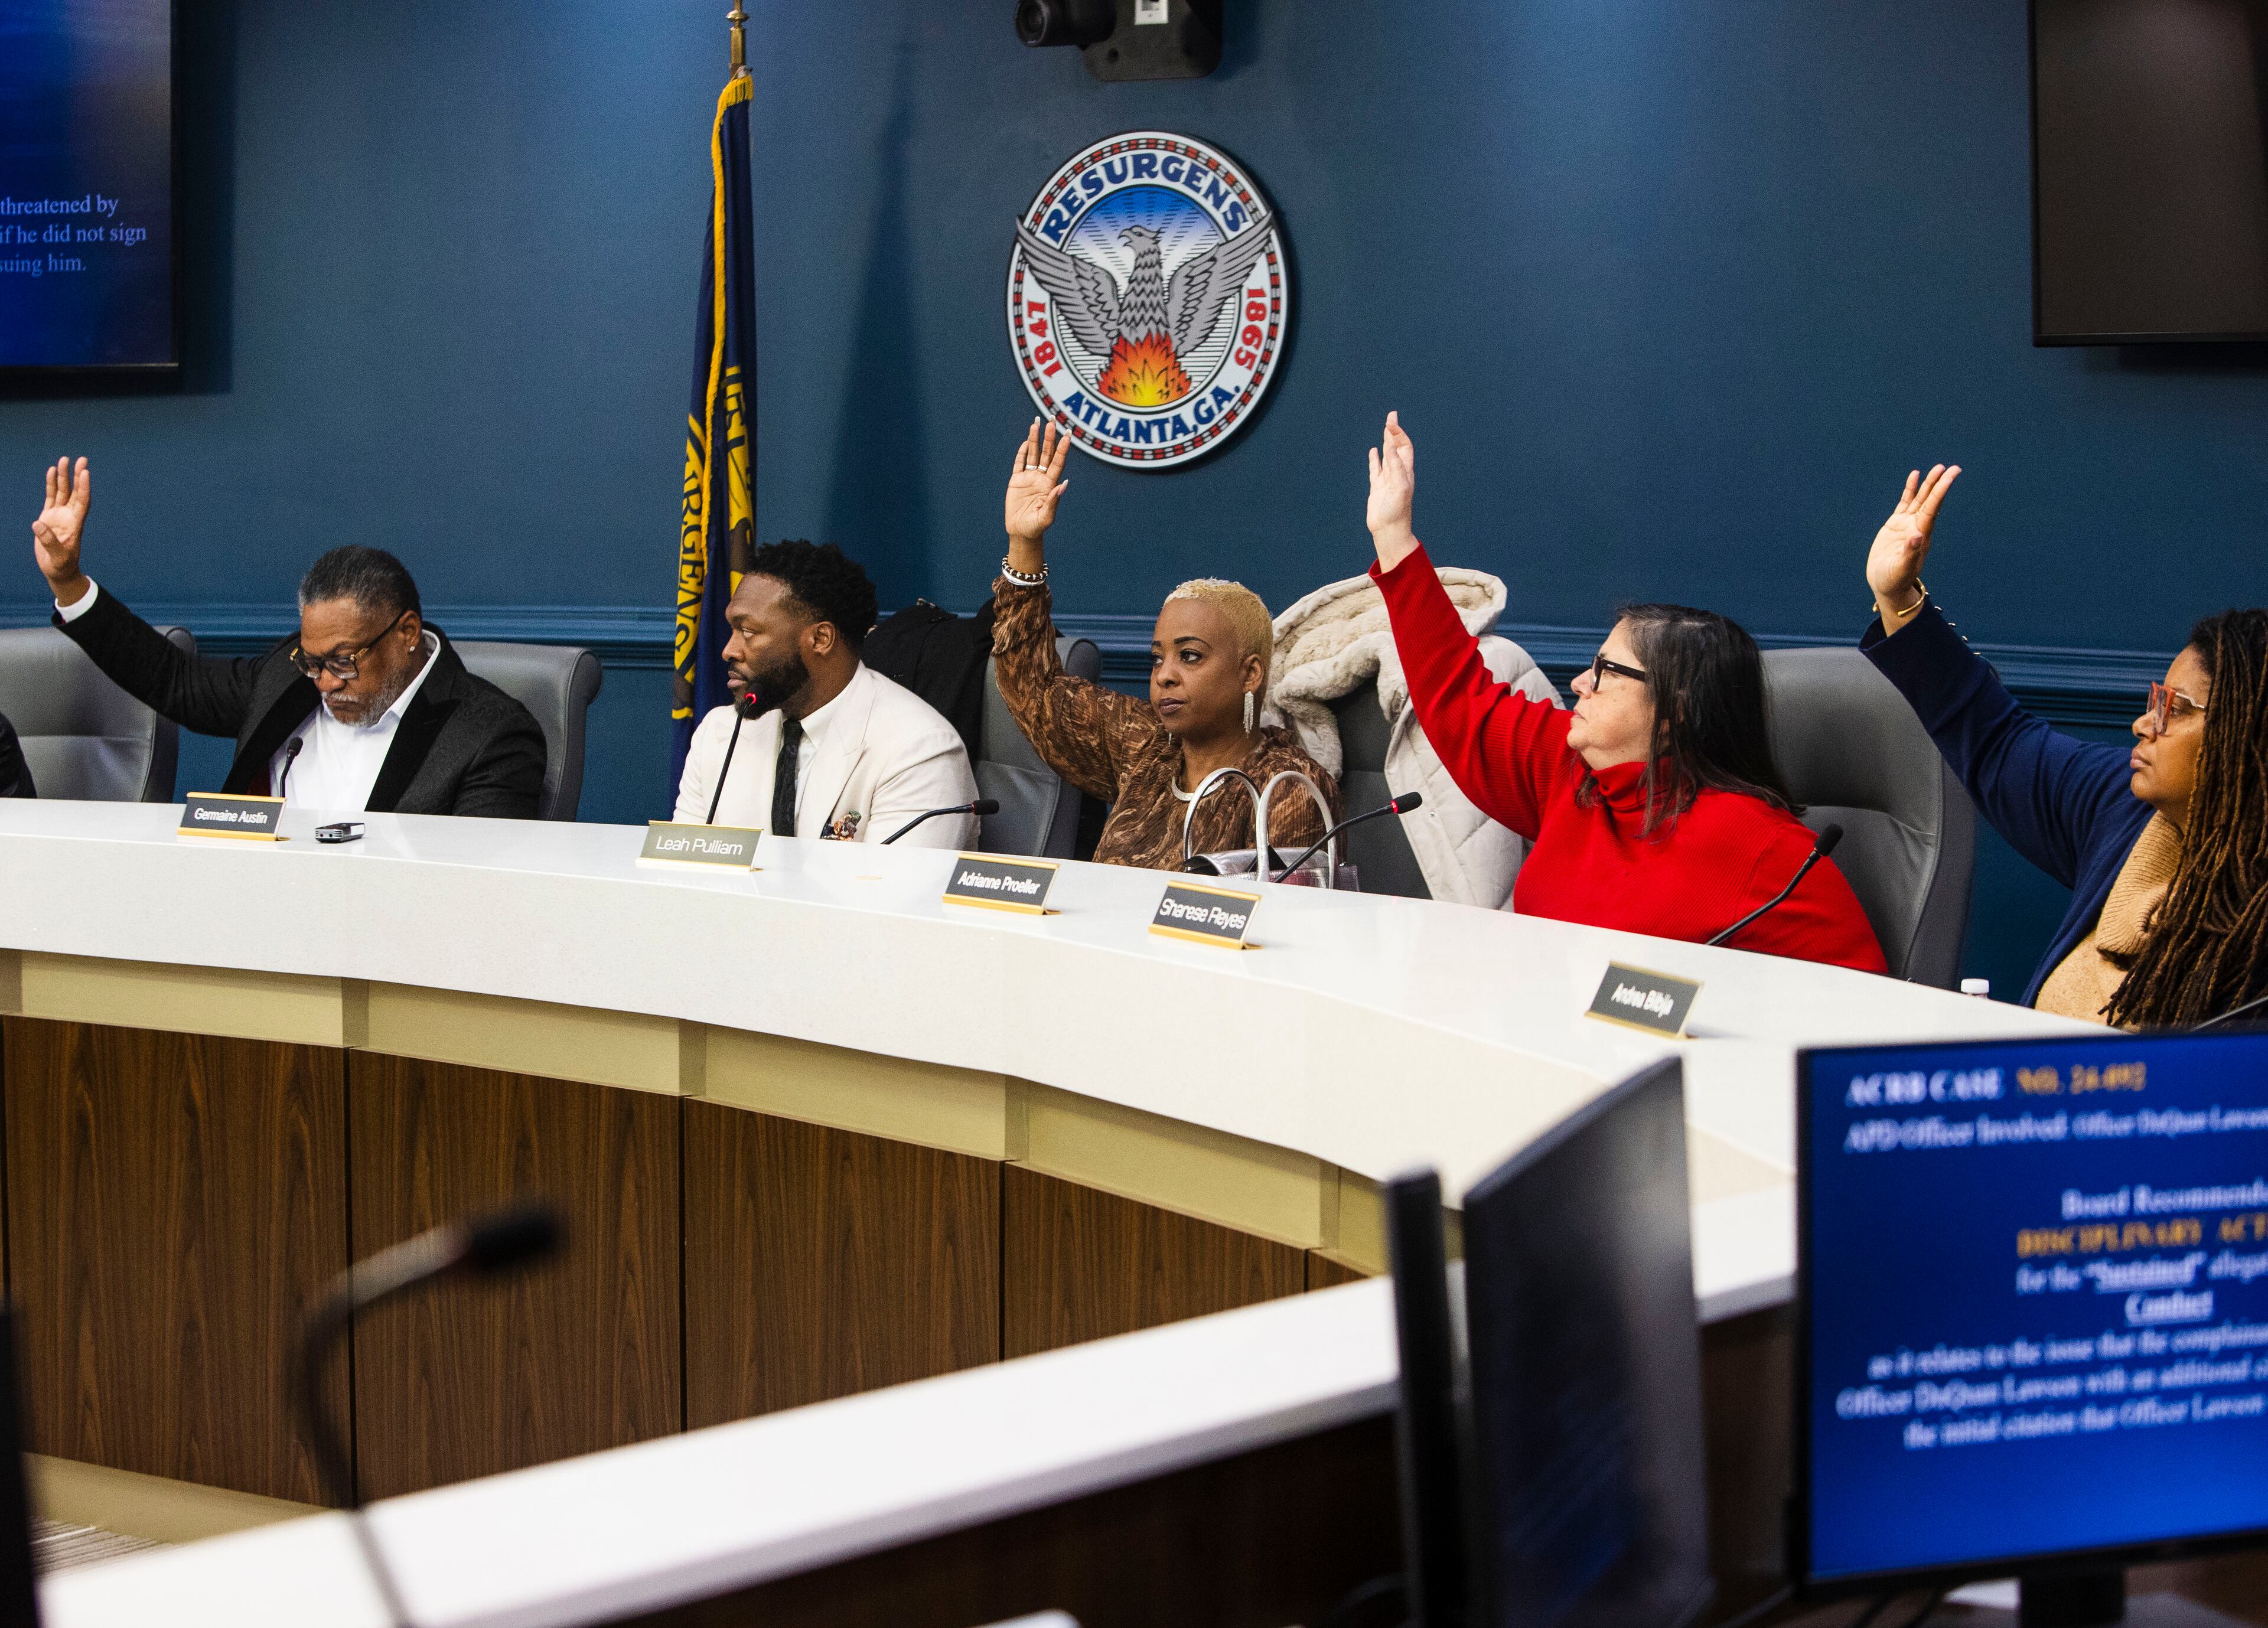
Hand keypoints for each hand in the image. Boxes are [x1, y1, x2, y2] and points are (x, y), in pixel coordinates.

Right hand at [31, 456, 91, 603]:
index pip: (82, 502)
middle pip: (75, 492)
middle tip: (81, 459)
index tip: (85, 473)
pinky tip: (51, 472)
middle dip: (77, 476)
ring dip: (63, 476)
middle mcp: (69, 516)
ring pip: (63, 491)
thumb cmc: (61, 566)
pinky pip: (51, 497)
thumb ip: (49, 542)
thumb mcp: (58, 558)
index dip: (84, 487)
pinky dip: (51, 485)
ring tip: (64, 460)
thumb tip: (37, 524)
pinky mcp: (48, 517)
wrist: (58, 571)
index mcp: (75, 524)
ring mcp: (59, 515)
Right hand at [1005, 419, 1068, 548]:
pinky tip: (1027, 441)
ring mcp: (1028, 478)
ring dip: (1035, 439)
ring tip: (1036, 423)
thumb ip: (1053, 501)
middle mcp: (1041, 478)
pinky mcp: (1016, 481)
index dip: (1063, 448)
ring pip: (1033, 454)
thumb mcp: (1046, 517)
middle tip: (1052, 420)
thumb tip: (1063, 485)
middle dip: (1049, 437)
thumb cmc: (1036, 527)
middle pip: (1047, 453)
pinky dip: (1023, 452)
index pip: (1058, 462)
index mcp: (1050, 484)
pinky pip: (1019, 463)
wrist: (1021, 533)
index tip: (1068, 434)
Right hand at [1366, 411, 1418, 569]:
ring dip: (1386, 442)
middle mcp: (1398, 473)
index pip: (1404, 447)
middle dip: (1394, 431)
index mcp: (1405, 472)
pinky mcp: (1378, 488)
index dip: (1398, 434)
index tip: (1390, 422)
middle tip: (1391, 414)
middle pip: (1397, 447)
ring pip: (1387, 456)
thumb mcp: (1399, 488)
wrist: (1389, 531)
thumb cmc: (1397, 512)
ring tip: (1385, 428)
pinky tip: (1374, 451)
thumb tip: (1391, 448)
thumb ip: (1396, 468)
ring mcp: (1387, 480)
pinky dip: (1375, 459)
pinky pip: (1376, 469)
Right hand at [1867, 463, 1958, 623]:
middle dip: (1940, 484)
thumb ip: (1909, 553)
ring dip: (1928, 484)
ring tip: (1937, 468)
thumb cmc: (1894, 581)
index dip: (1941, 491)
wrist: (1886, 585)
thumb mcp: (1900, 569)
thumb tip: (1917, 536)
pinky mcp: (1895, 524)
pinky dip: (1910, 490)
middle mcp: (1917, 527)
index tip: (1950, 476)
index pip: (1933, 508)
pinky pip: (1905, 503)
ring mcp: (1907, 524)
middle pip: (1930, 501)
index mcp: (1921, 535)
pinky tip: (1914, 476)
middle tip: (1951, 468)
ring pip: (1920, 499)